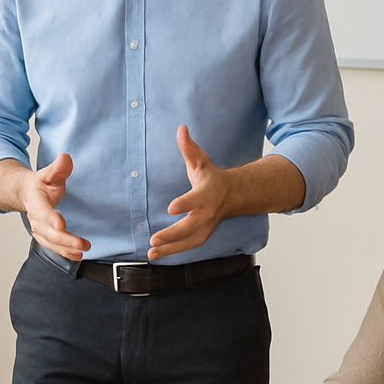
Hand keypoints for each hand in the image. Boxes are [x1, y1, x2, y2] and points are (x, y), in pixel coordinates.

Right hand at [23, 154, 89, 259]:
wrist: (24, 193)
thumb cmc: (39, 184)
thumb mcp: (48, 174)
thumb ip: (58, 169)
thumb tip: (66, 158)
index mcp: (34, 199)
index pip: (41, 210)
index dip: (50, 218)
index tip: (60, 224)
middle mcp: (34, 217)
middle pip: (47, 232)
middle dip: (64, 239)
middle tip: (81, 243)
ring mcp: (38, 228)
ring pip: (49, 242)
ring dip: (65, 248)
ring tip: (82, 250)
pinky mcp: (43, 236)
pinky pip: (52, 247)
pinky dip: (64, 252)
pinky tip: (77, 255)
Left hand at [148, 126, 229, 259]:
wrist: (231, 195)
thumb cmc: (211, 177)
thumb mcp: (201, 161)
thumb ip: (189, 147)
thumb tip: (181, 128)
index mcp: (207, 193)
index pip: (195, 200)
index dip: (185, 204)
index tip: (171, 208)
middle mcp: (207, 212)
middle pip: (190, 226)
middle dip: (172, 234)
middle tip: (154, 239)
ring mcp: (206, 226)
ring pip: (189, 241)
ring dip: (170, 249)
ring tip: (151, 253)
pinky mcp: (202, 235)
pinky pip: (187, 246)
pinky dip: (172, 252)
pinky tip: (156, 256)